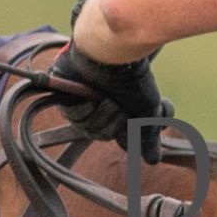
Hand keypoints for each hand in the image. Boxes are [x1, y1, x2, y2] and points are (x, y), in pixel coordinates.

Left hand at [47, 41, 168, 163]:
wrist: (116, 55)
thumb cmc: (133, 79)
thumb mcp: (149, 112)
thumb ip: (148, 137)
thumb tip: (153, 160)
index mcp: (116, 111)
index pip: (119, 138)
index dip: (128, 134)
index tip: (135, 120)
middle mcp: (98, 107)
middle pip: (102, 135)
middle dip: (115, 122)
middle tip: (120, 105)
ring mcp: (80, 101)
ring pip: (88, 128)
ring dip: (102, 114)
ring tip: (107, 97)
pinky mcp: (64, 94)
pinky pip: (74, 115)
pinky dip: (84, 107)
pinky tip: (90, 94)